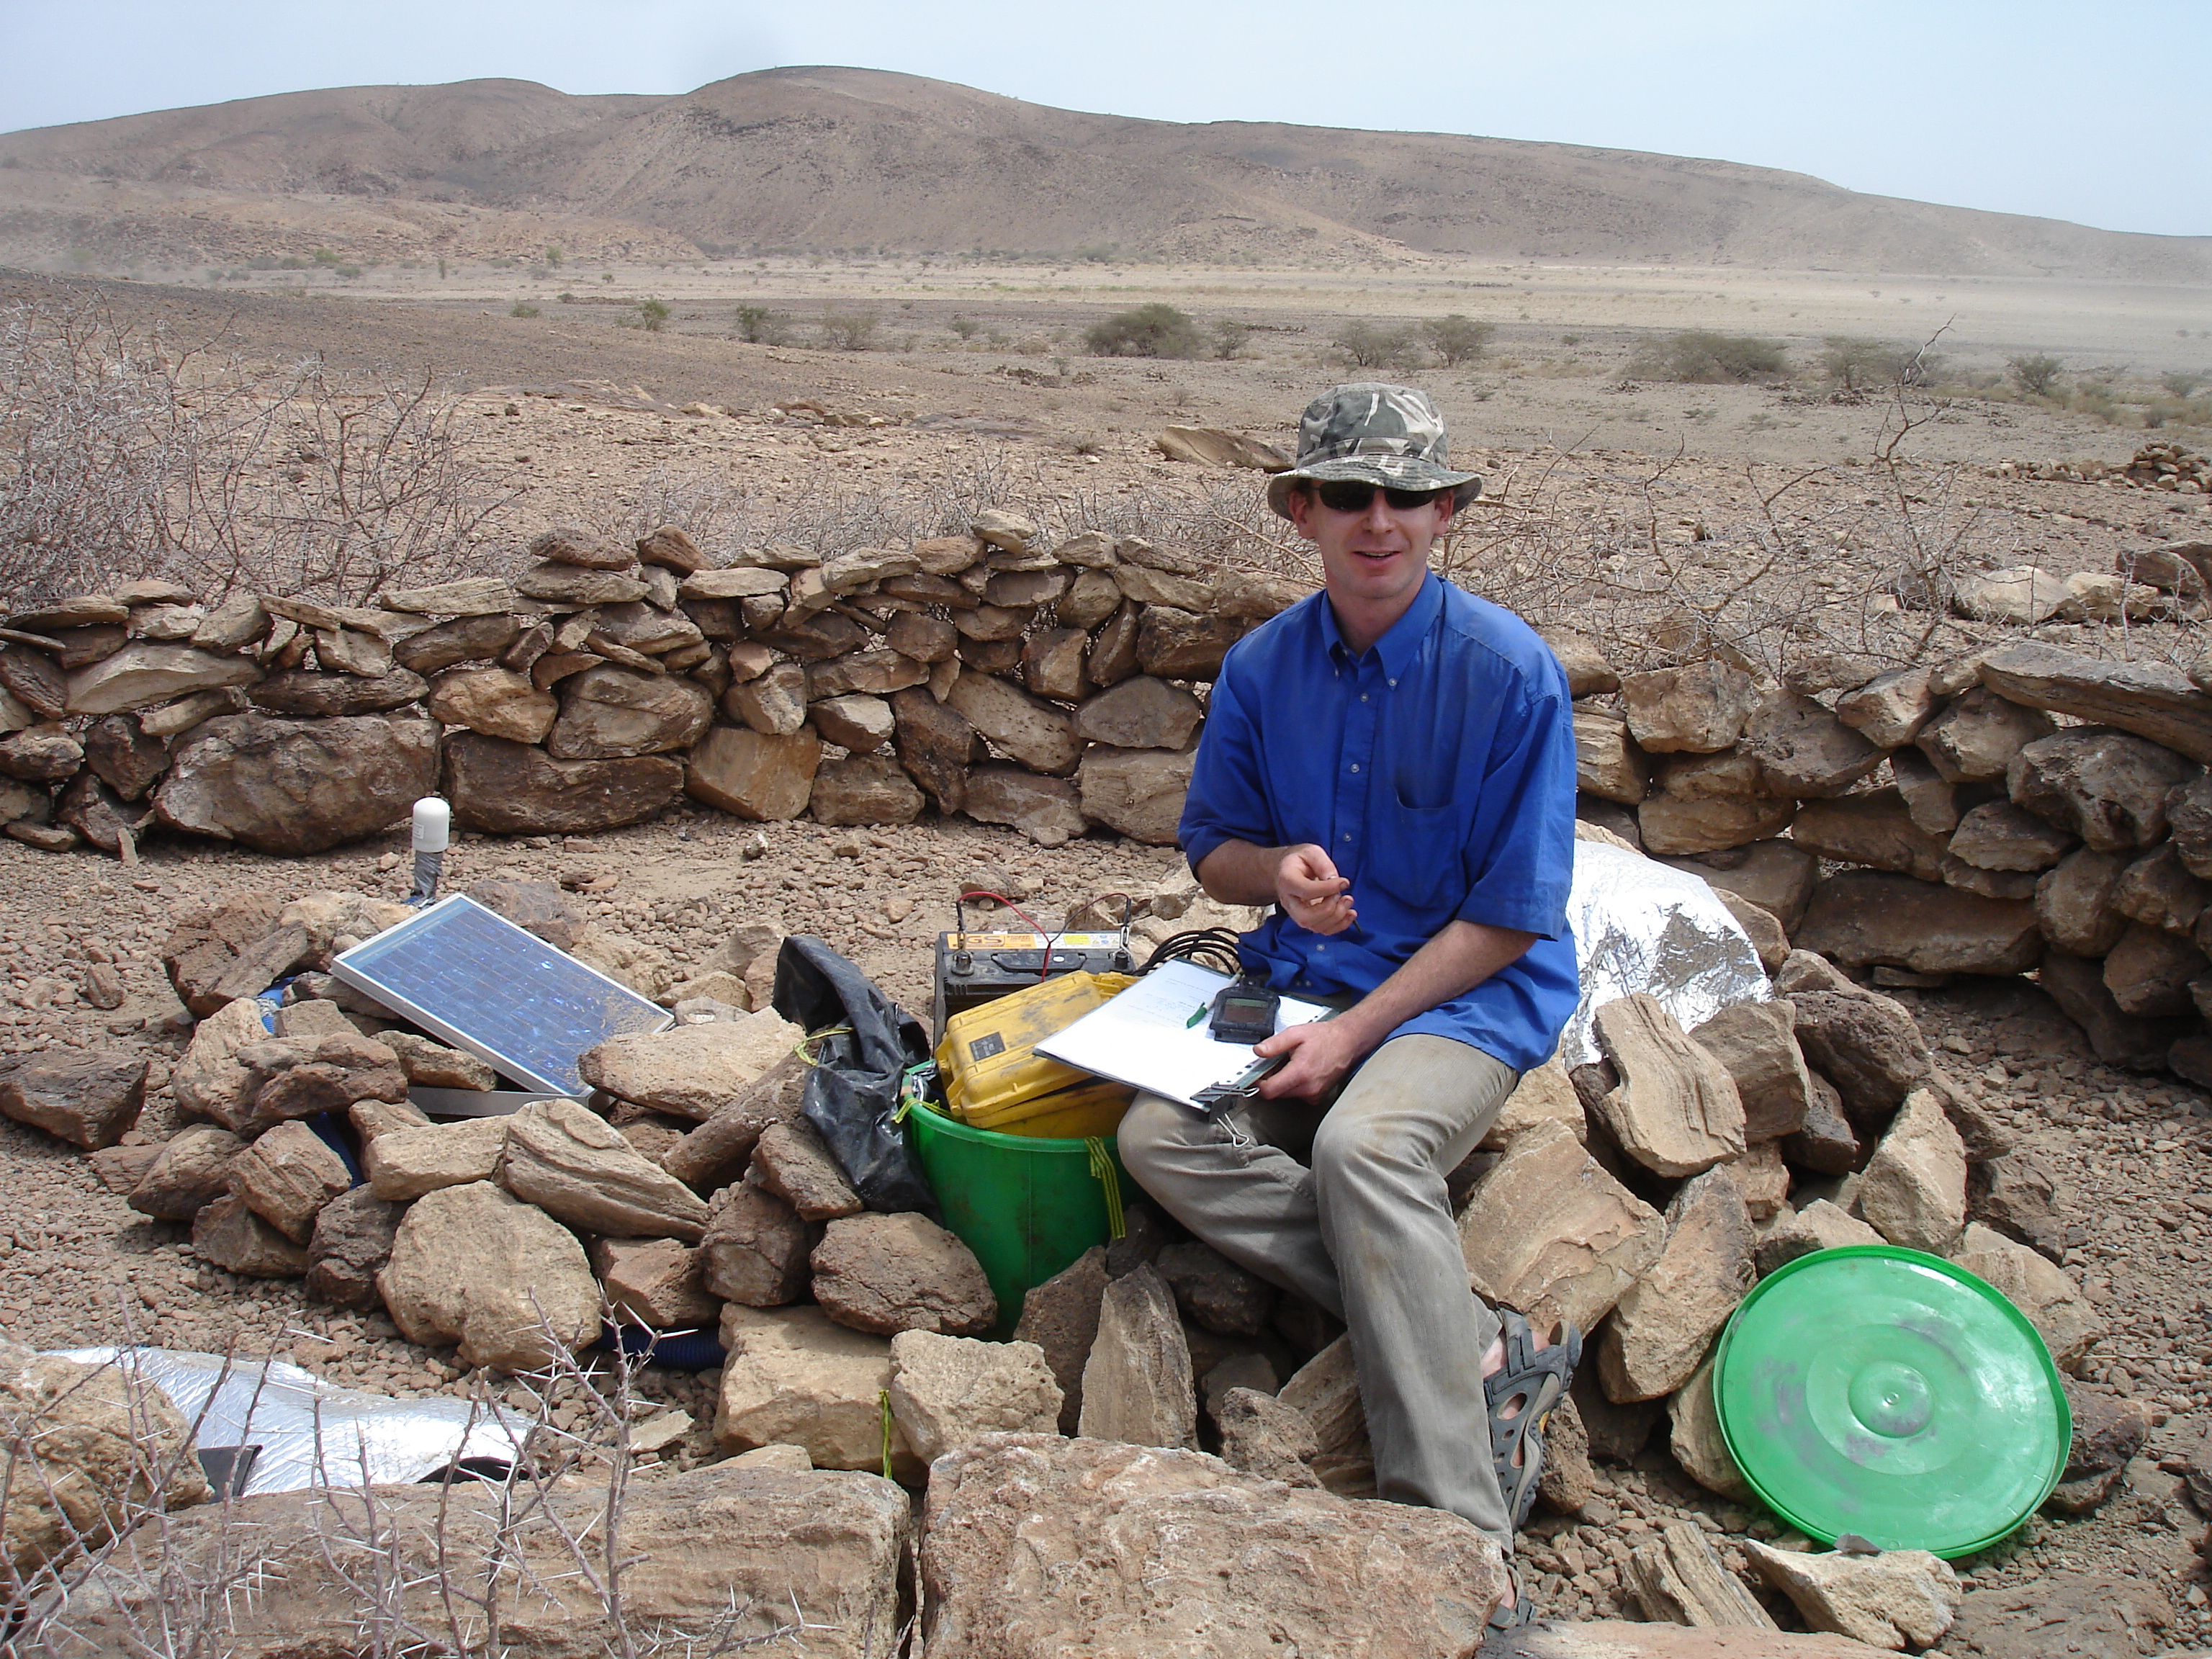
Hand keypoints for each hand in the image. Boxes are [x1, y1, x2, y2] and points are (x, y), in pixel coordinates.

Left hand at [1253, 1018, 1368, 1101]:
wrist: (1348, 1042)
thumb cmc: (1326, 1037)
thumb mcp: (1296, 1034)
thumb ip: (1274, 1044)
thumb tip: (1258, 1052)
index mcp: (1300, 1073)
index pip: (1269, 1091)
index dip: (1258, 1083)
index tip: (1255, 1076)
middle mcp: (1308, 1088)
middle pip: (1276, 1093)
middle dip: (1271, 1080)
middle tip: (1274, 1064)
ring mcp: (1314, 1094)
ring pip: (1287, 1094)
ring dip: (1283, 1083)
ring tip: (1291, 1064)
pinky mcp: (1318, 1096)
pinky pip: (1298, 1094)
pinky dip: (1295, 1085)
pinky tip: (1301, 1071)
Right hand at [1276, 844, 1354, 935]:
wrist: (1287, 869)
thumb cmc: (1300, 860)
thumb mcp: (1311, 852)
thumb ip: (1323, 864)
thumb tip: (1336, 881)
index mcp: (1287, 880)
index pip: (1306, 891)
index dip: (1328, 889)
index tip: (1345, 882)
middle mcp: (1289, 901)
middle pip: (1306, 918)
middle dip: (1330, 909)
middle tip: (1343, 896)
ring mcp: (1296, 913)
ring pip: (1315, 926)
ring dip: (1337, 917)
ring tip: (1348, 900)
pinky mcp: (1307, 919)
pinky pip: (1322, 930)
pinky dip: (1339, 925)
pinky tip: (1349, 913)